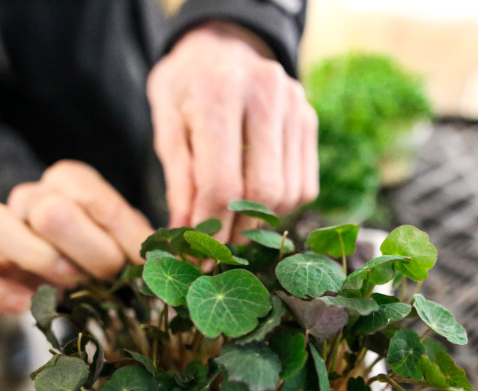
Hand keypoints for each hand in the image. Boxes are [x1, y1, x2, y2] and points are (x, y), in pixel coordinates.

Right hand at [0, 161, 152, 313]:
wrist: (85, 282)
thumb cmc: (117, 263)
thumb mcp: (140, 249)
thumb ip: (155, 249)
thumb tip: (192, 264)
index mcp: (72, 183)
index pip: (87, 193)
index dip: (119, 232)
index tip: (141, 262)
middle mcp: (31, 198)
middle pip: (40, 204)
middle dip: (84, 248)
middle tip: (107, 275)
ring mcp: (1, 231)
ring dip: (34, 257)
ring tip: (68, 285)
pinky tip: (28, 305)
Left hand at [148, 21, 318, 241]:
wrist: (219, 48)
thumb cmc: (185, 90)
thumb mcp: (167, 128)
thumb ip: (179, 182)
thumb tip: (186, 236)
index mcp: (219, 91)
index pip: (221, 182)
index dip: (209, 227)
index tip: (197, 255)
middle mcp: (266, 93)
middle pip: (262, 191)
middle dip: (237, 230)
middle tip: (216, 250)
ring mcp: (296, 105)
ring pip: (287, 193)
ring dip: (258, 220)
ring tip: (232, 222)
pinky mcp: (310, 120)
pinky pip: (304, 186)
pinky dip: (279, 205)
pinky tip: (254, 199)